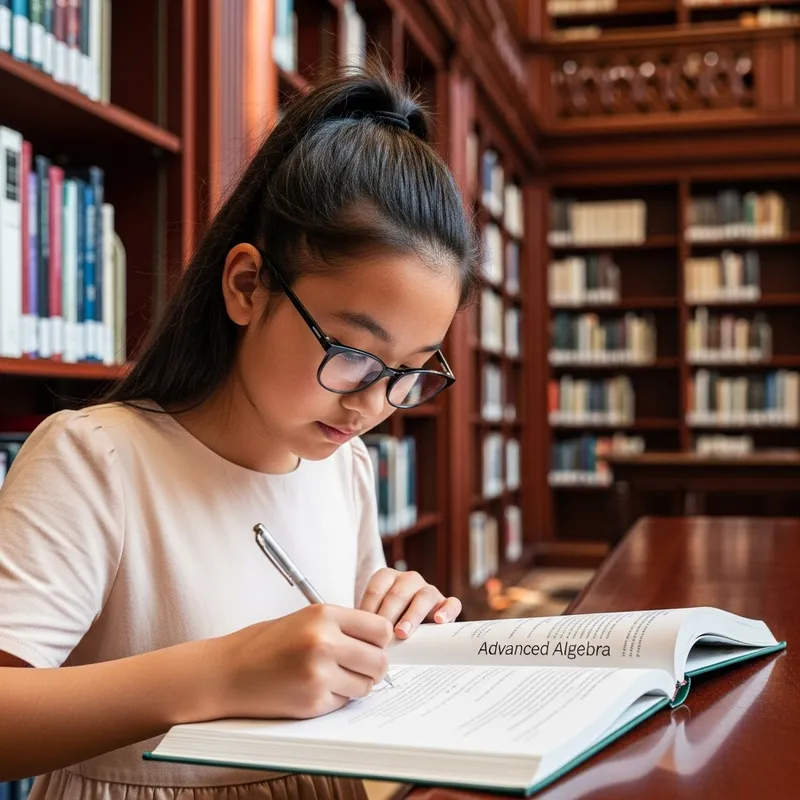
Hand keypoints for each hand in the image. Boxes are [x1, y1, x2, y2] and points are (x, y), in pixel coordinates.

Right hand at [204, 605, 393, 719]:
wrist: (227, 672)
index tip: (370, 645)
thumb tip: (382, 641)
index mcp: (324, 614)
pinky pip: (344, 703)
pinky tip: (312, 689)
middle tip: (356, 666)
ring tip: (330, 676)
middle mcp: (324, 641)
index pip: (381, 629)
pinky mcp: (313, 701)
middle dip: (372, 666)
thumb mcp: (305, 619)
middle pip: (379, 661)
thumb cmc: (266, 644)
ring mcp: (319, 674)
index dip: (379, 640)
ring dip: (355, 685)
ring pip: (365, 685)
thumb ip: (342, 626)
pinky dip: (334, 699)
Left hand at [359, 568, 461, 639]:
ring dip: (412, 615)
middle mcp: (409, 579)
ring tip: (402, 633)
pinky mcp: (446, 604)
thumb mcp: (374, 619)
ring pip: (424, 596)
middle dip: (389, 614)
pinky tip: (439, 621)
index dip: (369, 609)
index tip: (365, 628)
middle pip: (398, 593)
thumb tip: (356, 638)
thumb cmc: (386, 624)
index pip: (376, 589)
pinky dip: (447, 610)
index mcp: (388, 578)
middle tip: (383, 635)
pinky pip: (452, 603)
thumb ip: (367, 623)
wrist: (410, 630)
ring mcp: (429, 590)